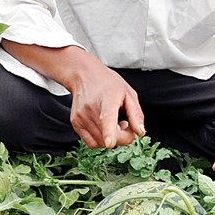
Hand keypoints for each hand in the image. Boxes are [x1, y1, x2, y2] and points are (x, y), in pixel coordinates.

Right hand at [0, 41, 144, 148]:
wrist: (79, 72)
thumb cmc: (107, 81)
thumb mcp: (126, 92)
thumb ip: (135, 113)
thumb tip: (141, 132)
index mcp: (106, 99)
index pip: (106, 119)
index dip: (110, 133)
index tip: (110, 142)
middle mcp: (90, 109)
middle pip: (108, 137)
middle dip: (121, 138)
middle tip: (125, 125)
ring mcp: (80, 117)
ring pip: (99, 142)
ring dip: (110, 138)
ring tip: (114, 122)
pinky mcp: (74, 123)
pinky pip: (91, 142)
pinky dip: (100, 138)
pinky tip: (104, 124)